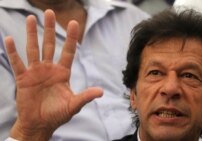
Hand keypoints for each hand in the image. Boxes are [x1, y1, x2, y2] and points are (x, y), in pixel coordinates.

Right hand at [5, 9, 102, 139]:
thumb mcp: (73, 105)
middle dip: (50, 29)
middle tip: (49, 12)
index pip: (69, 51)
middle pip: (50, 45)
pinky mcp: (23, 78)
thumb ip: (85, 97)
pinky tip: (10, 39)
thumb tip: (101, 92)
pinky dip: (13, 52)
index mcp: (63, 73)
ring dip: (32, 34)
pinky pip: (17, 63)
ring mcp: (36, 72)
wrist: (40, 124)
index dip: (71, 38)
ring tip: (31, 18)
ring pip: (34, 49)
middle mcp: (49, 69)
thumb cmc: (57, 115)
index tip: (74, 22)